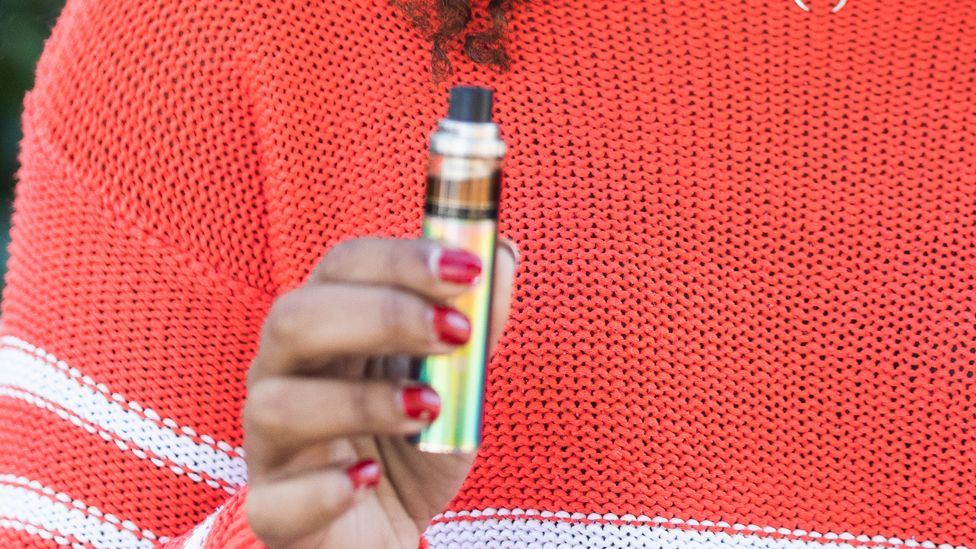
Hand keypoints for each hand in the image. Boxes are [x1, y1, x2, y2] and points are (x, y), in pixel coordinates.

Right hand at [243, 237, 518, 547]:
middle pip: (295, 319)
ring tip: (429, 410)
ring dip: (361, 401)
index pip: (343, 268)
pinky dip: (323, 488)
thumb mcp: (455, 384)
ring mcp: (271, 443)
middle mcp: (284, 374)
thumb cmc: (412, 447)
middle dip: (380, 315)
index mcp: (326, 327)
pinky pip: (275, 499)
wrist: (389, 531)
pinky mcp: (274, 509)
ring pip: (276, 405)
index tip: (467, 270)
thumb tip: (500, 253)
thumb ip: (475, 323)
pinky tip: (369, 479)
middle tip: (455, 332)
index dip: (401, 260)